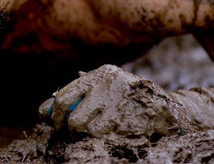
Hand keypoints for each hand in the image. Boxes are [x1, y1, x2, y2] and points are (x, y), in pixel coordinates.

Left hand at [39, 65, 190, 137]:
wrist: (170, 110)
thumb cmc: (130, 99)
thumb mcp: (106, 88)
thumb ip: (79, 94)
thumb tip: (43, 110)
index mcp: (102, 75)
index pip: (65, 95)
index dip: (54, 112)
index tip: (51, 122)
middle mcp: (109, 85)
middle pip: (71, 114)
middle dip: (65, 128)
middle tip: (68, 133)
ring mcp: (119, 103)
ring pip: (85, 128)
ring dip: (82, 136)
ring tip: (89, 134)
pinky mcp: (129, 121)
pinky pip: (102, 137)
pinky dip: (98, 140)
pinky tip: (106, 136)